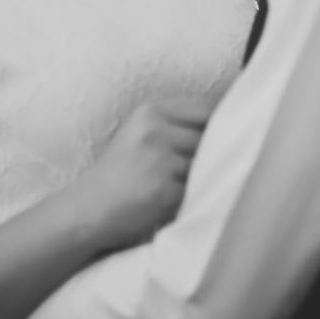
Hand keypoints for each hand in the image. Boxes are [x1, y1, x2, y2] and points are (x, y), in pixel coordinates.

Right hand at [71, 96, 215, 250]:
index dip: (221, 126)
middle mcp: (154, 129)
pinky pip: (197, 190)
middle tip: (205, 170)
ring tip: (185, 187)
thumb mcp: (142, 135)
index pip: (206, 109)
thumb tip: (232, 128)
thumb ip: (178, 127)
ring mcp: (159, 158)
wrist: (87, 209)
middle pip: (211, 136)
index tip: (226, 140)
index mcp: (151, 110)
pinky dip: (194, 198)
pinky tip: (176, 203)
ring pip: (206, 164)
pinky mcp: (163, 188)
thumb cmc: (120, 174)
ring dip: (204, 178)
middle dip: (213, 155)